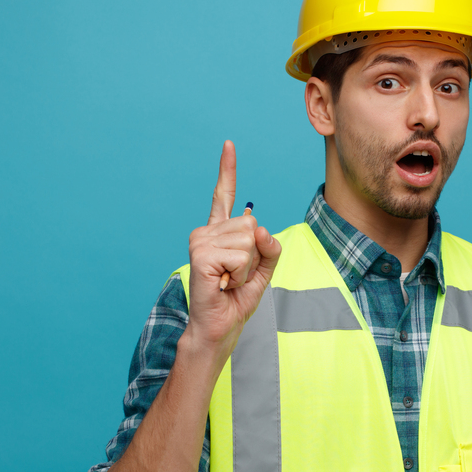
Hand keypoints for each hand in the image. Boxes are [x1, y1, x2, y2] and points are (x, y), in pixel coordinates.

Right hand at [185, 140, 280, 351]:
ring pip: (249, 240)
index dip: (227, 170)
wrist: (219, 327)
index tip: (229, 144)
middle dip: (255, 256)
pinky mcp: (201, 253)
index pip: (224, 195)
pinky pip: (242, 255)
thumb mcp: (265, 270)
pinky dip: (241, 274)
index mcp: (220, 232)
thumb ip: (270, 247)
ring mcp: (201, 240)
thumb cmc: (237, 299)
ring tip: (229, 280)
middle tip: (236, 275)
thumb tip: (259, 228)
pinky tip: (224, 283)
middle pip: (251, 225)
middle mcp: (207, 231)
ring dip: (248, 268)